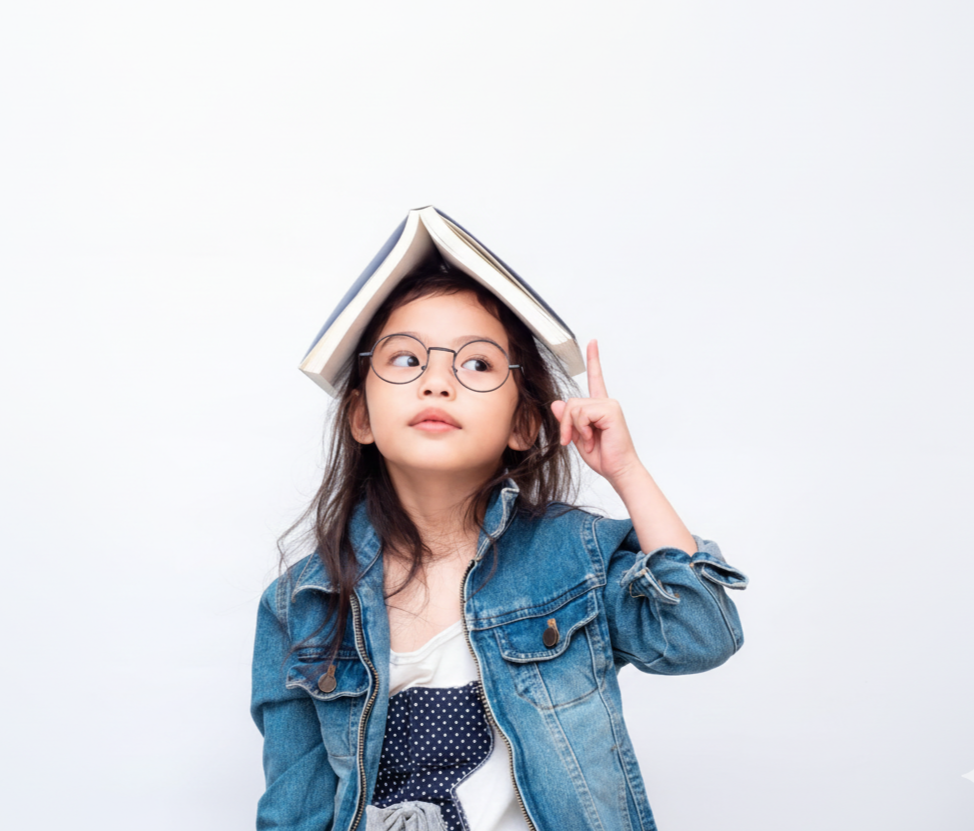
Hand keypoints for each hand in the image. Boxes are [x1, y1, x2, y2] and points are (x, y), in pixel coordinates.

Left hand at [550, 339, 644, 489]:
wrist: (618, 469)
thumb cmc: (602, 456)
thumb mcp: (577, 437)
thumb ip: (568, 420)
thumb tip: (556, 404)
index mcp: (599, 407)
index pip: (595, 379)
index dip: (593, 359)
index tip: (593, 342)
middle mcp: (605, 402)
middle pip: (570, 402)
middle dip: (565, 424)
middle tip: (572, 441)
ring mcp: (609, 404)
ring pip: (574, 408)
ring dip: (573, 428)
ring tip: (587, 441)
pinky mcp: (610, 410)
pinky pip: (581, 413)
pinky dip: (582, 429)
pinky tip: (592, 438)